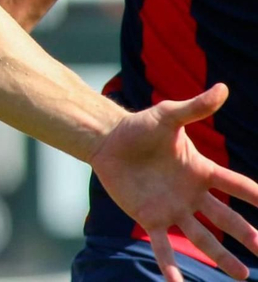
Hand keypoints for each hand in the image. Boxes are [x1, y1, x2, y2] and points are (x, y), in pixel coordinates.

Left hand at [89, 84, 257, 281]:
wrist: (107, 141)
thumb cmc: (140, 128)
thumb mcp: (167, 116)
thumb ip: (194, 107)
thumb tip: (222, 88)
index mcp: (202, 171)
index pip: (237, 186)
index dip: (257, 196)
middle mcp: (192, 194)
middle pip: (227, 219)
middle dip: (248, 236)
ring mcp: (173, 209)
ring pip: (203, 238)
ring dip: (221, 257)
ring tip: (241, 277)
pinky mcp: (149, 218)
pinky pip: (163, 246)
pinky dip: (171, 266)